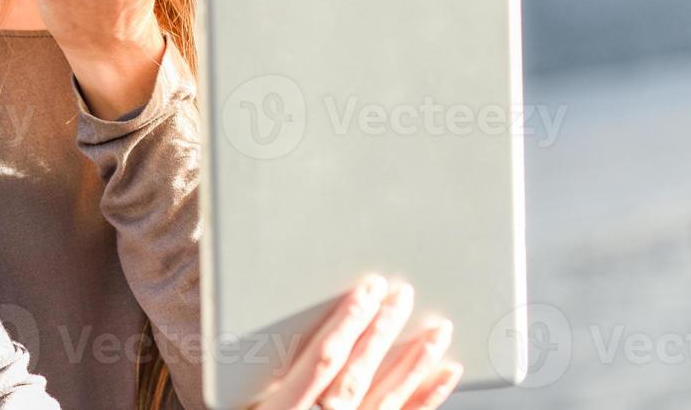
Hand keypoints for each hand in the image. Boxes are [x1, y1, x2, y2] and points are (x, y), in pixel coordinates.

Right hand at [252, 275, 461, 409]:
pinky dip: (428, 396)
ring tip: (437, 329)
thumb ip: (265, 370)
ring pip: (388, 394)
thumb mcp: (245, 401)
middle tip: (402, 296)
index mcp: (287, 409)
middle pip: (358, 370)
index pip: (323, 358)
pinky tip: (445, 372)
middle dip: (383, 329)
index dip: (348, 322)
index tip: (366, 292)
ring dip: (415, 359)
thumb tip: (270, 329)